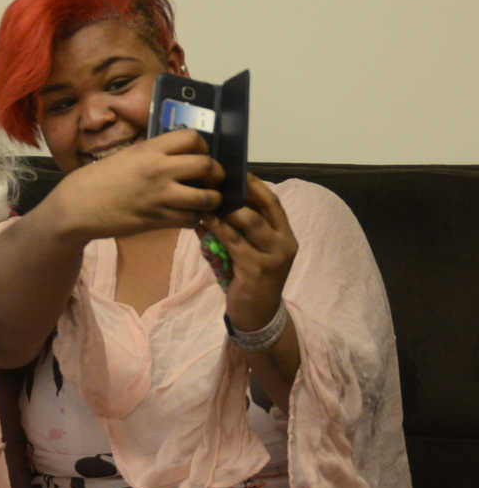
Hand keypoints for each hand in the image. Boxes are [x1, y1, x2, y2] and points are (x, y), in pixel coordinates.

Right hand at [53, 129, 224, 243]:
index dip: (203, 146)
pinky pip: (192, 219)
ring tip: (206, 200)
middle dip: (216, 174)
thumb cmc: (96, 180)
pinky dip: (195, 218)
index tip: (200, 154)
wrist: (77, 207)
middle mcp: (159, 170)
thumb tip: (177, 156)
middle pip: (207, 166)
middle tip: (212, 179)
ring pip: (206, 197)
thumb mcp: (126, 156)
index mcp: (149, 150)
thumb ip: (152, 154)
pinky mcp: (158, 220)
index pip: (192, 138)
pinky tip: (188, 215)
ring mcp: (160, 197)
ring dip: (212, 199)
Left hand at [198, 173, 297, 330]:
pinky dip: (216, 228)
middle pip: (262, 207)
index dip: (255, 185)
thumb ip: (240, 229)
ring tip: (205, 199)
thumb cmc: (250, 278)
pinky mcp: (256, 269)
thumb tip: (213, 201)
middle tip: (214, 182)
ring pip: (247, 221)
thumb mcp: (251, 250)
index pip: (273, 202)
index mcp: (286, 235)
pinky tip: (202, 221)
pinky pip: (232, 241)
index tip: (234, 172)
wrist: (257, 316)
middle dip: (239, 192)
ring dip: (224, 209)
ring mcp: (272, 257)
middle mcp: (284, 243)